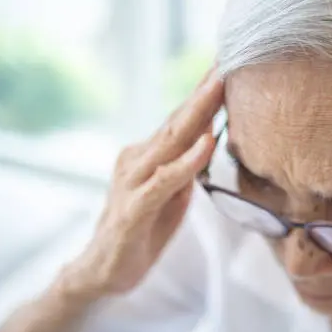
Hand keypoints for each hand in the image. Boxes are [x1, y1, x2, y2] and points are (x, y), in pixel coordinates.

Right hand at [60, 68, 222, 296]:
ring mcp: (133, 180)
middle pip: (177, 120)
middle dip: (204, 90)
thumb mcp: (172, 195)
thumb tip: (210, 141)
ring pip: (170, 140)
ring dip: (198, 113)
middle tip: (227, 60)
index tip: (226, 67)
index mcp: (149, 155)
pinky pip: (164, 180)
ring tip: (220, 86)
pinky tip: (206, 142)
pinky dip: (187, 161)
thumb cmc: (142, 230)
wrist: (104, 270)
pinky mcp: (134, 207)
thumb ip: (187, 168)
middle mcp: (138, 159)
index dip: (204, 94)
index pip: (181, 119)